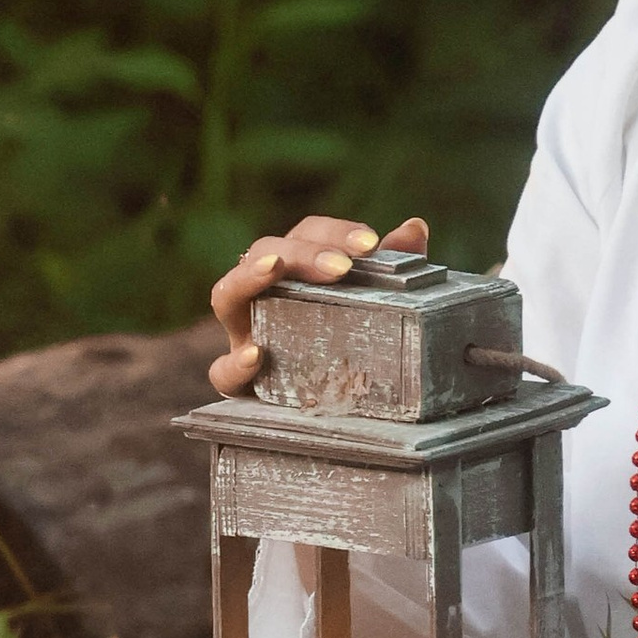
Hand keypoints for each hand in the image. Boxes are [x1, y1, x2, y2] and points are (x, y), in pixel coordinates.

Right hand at [207, 211, 428, 394]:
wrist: (331, 410)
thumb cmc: (348, 343)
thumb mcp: (374, 305)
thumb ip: (391, 268)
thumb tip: (415, 227)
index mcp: (295, 271)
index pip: (305, 235)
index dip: (334, 232)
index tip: (371, 244)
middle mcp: (262, 295)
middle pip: (263, 252)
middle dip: (300, 252)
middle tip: (341, 266)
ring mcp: (243, 334)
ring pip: (225, 294)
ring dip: (248, 277)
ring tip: (273, 269)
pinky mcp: (238, 381)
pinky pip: (222, 372)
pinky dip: (234, 362)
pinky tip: (257, 354)